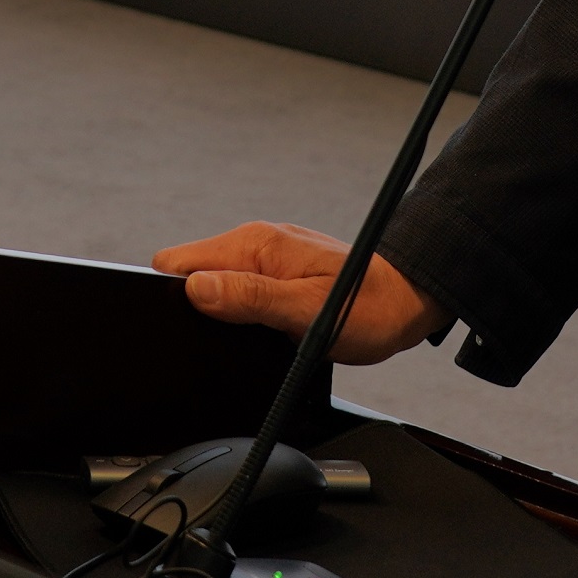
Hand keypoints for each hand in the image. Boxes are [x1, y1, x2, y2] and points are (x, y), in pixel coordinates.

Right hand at [150, 223, 450, 361]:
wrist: (406, 302)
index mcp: (254, 244)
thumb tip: (195, 289)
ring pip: (211, 282)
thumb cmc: (366, 308)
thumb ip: (249, 297)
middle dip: (192, 307)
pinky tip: (263, 329)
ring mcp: (264, 255)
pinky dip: (238, 311)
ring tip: (253, 333)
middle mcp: (254, 242)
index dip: (171, 296)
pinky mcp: (274, 270)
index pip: (176, 262)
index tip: (189, 325)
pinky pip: (235, 287)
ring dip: (220, 312)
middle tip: (230, 335)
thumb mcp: (306, 312)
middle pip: (188, 273)